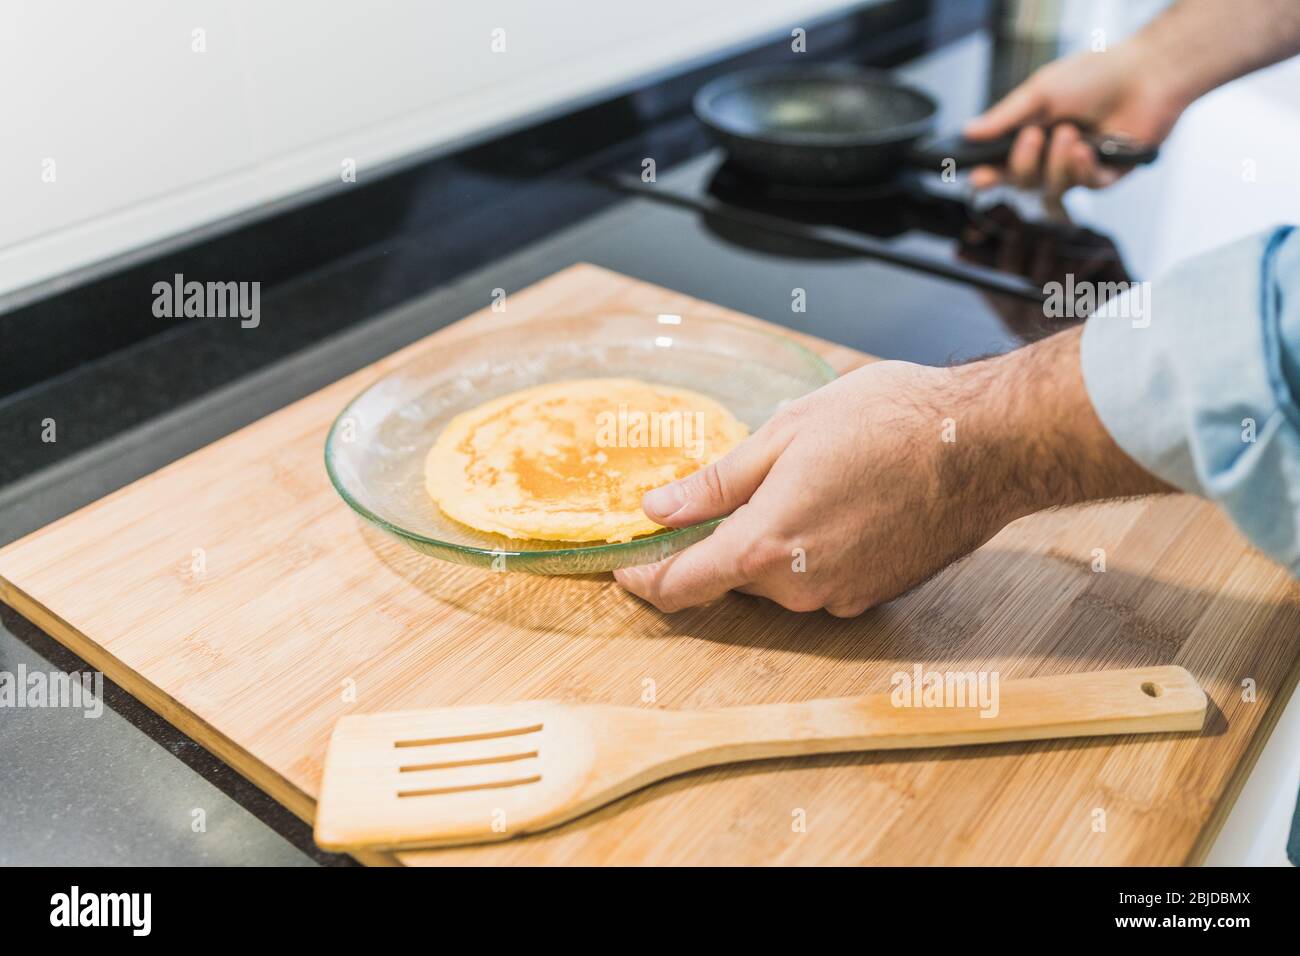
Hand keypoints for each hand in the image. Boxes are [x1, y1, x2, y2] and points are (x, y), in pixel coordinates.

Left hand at [614, 328, 1168, 615]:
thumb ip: (714, 485)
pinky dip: (812, 550)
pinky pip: (820, 578)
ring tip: (805, 479)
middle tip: (732, 487)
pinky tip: (840, 501)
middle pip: (731, 577)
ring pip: (778, 578)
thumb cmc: (887, 423)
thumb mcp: (783, 435)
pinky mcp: (876, 594)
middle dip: (719, 541)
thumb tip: (656, 511)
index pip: (681, 586)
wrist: (986, 444)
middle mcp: (798, 587)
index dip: (644, 580)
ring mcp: (840, 596)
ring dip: (771, 542)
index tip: (624, 568)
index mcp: (763, 546)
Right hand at [964, 44, 1187, 197]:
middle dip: (1022, 165)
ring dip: (1056, 163)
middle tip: (1032, 136)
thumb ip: (1006, 116)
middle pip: (1022, 184)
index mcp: (1032, 135)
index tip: (978, 177)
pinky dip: (1082, 168)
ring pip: (1052, 189)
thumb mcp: (1041, 90)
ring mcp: (1078, 169)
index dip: (988, 175)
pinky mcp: (1106, 176)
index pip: (1002, 164)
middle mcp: (1052, 156)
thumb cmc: (1097, 75)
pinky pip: (1084, 186)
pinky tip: (1088, 147)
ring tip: (1071, 132)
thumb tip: (970, 131)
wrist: (1148, 73)